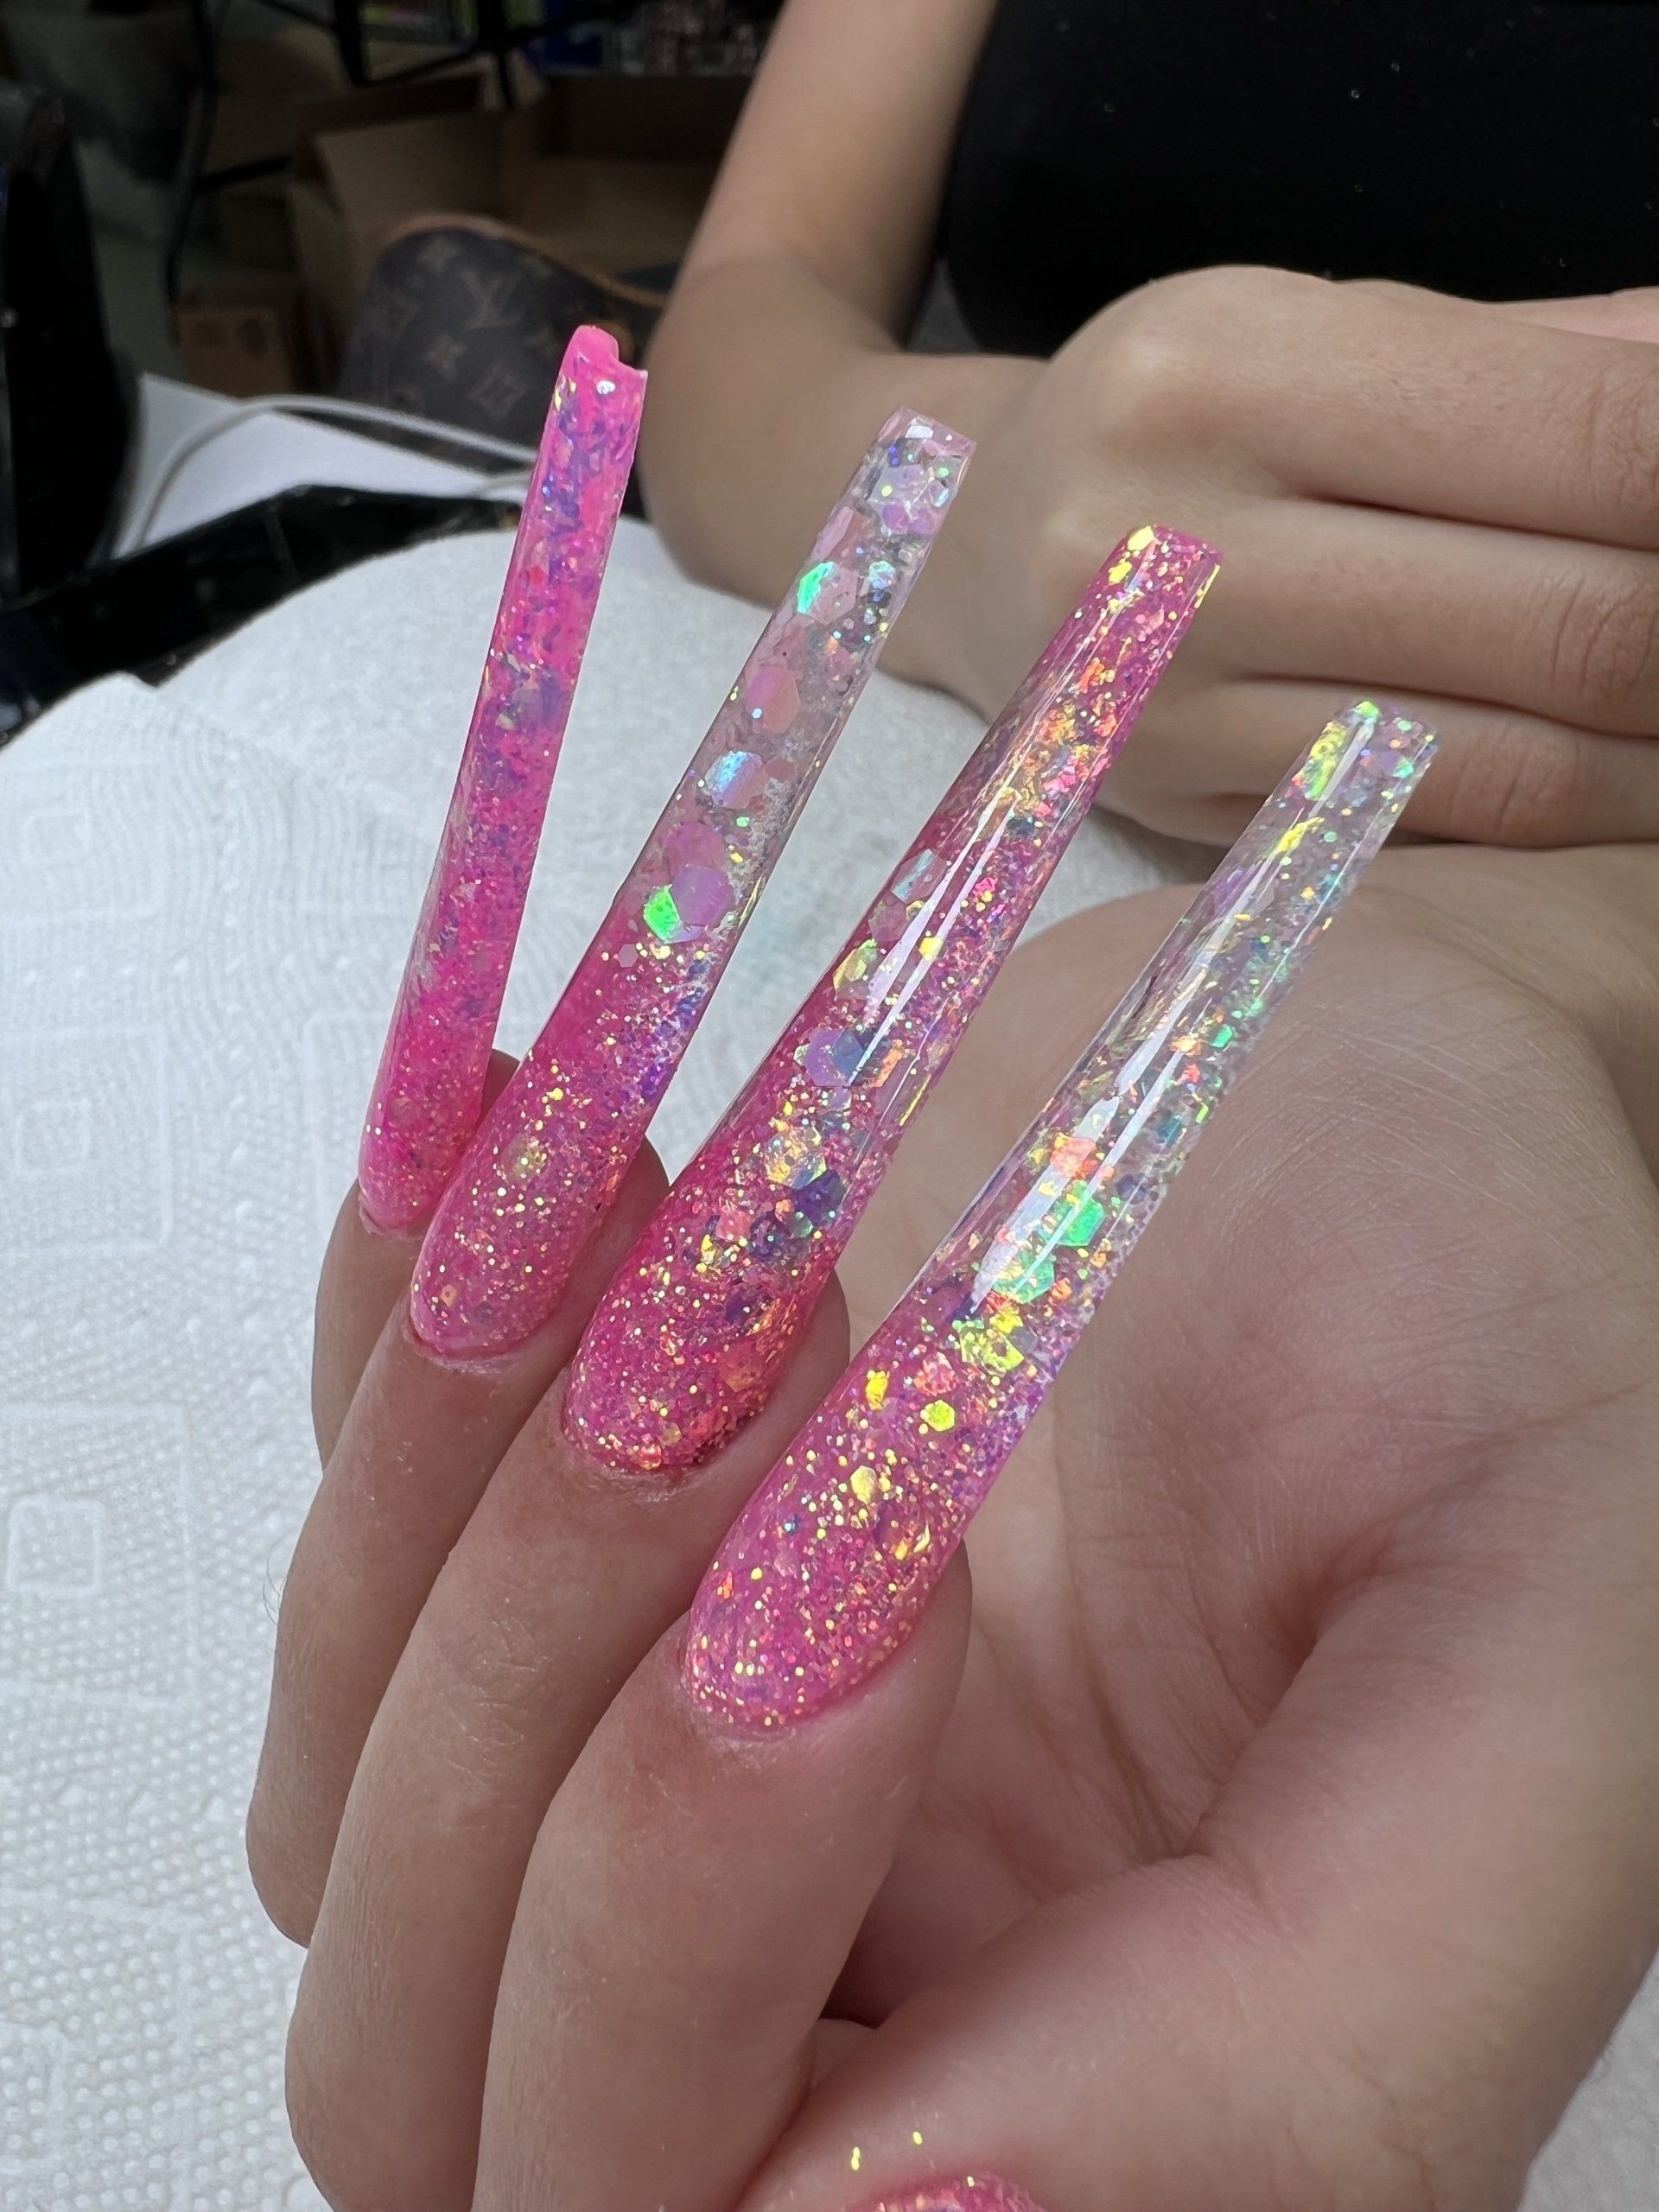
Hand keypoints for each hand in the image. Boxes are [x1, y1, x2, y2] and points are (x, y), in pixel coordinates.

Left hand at [250, 840, 1658, 2211]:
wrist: (1396, 1080)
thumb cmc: (1512, 1337)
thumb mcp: (1529, 1676)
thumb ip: (1309, 2052)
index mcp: (1078, 2108)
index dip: (678, 1959)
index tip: (856, 1594)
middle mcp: (832, 2002)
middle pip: (437, 2062)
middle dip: (561, 1694)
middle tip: (789, 1360)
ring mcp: (661, 1787)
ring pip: (343, 1816)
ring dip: (472, 1498)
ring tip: (732, 1236)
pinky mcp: (570, 1575)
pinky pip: (337, 1543)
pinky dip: (395, 1362)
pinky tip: (526, 1163)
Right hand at [901, 268, 1658, 845]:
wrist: (965, 553)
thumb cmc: (1181, 420)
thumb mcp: (1332, 327)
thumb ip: (1550, 362)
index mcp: (1228, 369)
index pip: (1589, 436)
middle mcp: (1173, 549)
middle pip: (1580, 620)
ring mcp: (1167, 712)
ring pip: (1527, 764)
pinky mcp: (1182, 820)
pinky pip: (1438, 837)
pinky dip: (1576, 820)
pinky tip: (1627, 777)